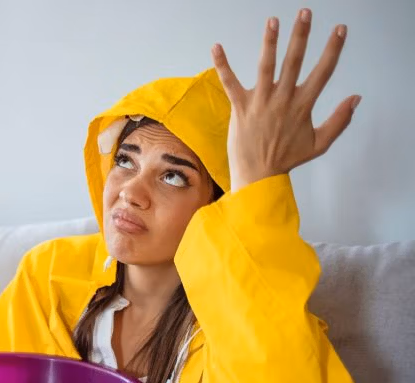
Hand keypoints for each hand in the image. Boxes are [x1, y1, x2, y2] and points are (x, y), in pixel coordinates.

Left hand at [211, 8, 360, 191]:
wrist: (258, 175)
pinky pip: (230, 82)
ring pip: (266, 66)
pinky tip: (216, 46)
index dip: (333, 49)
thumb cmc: (287, 159)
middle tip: (305, 13)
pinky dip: (223, 64)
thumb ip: (340, 120)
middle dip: (301, 36)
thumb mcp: (319, 143)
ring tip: (273, 21)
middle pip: (295, 62)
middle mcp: (283, 100)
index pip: (323, 71)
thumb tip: (356, 99)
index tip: (339, 29)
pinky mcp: (240, 107)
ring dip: (270, 42)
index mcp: (303, 105)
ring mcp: (261, 102)